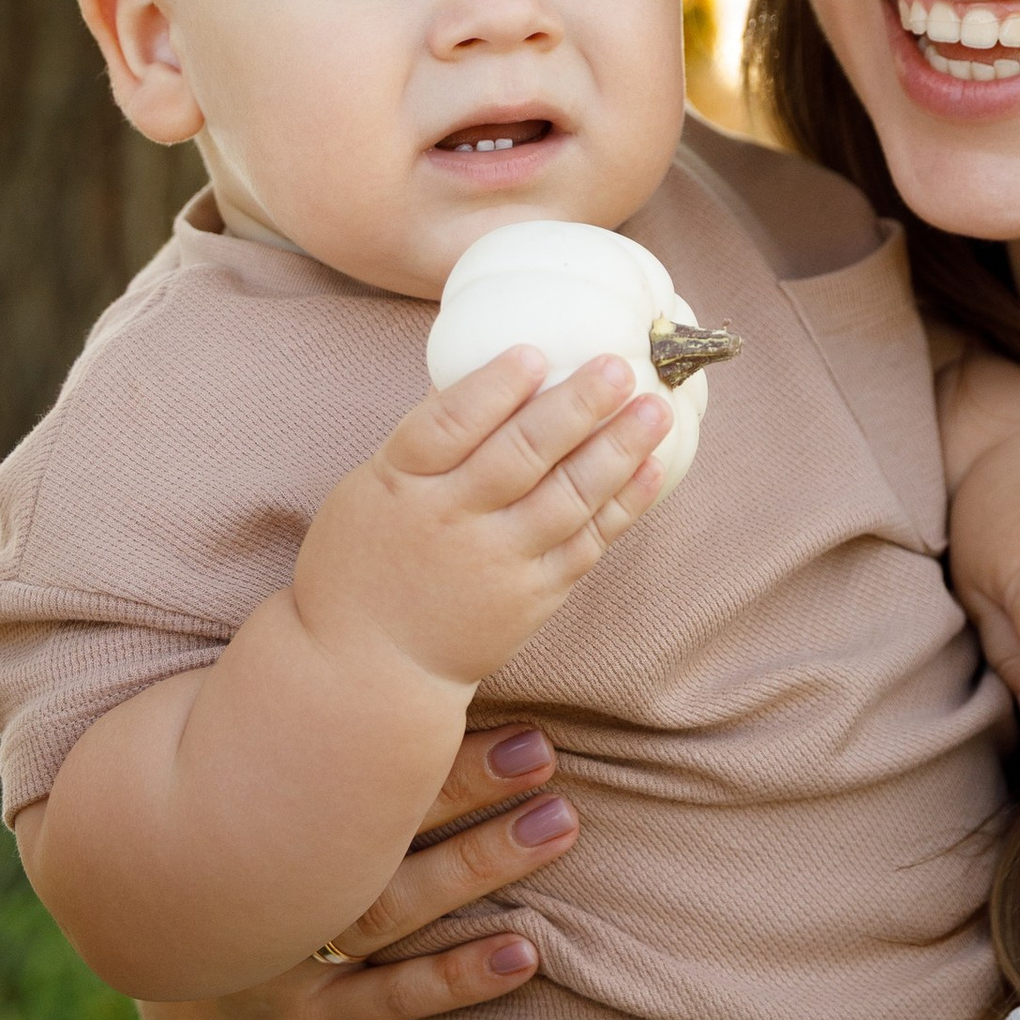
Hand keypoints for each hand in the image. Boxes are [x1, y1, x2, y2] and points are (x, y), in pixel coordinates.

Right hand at [138, 718, 580, 1019]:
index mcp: (252, 812)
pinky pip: (389, 1000)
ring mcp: (281, 960)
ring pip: (390, 910)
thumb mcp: (214, 785)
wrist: (175, 1001)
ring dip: (478, 866)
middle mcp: (264, 884)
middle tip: (540, 749)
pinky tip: (526, 953)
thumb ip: (262, 724)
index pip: (336, 764)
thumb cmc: (225, 861)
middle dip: (460, 783)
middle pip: (371, 829)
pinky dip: (457, 978)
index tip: (467, 678)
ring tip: (558, 824)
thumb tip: (323, 626)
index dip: (406, 727)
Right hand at [297, 346, 671, 690]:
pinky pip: (586, 543)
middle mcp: (452, 523)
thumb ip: (426, 441)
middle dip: (576, 406)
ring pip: (566, 498)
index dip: (493, 388)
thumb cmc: (365, 563)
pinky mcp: (532, 597)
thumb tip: (489, 373)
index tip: (535, 352)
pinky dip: (623, 504)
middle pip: (520, 456)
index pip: (448, 426)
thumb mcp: (370, 490)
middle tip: (619, 366)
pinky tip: (651, 466)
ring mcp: (497, 564)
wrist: (370, 668)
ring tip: (655, 409)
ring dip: (617, 449)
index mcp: (402, 485)